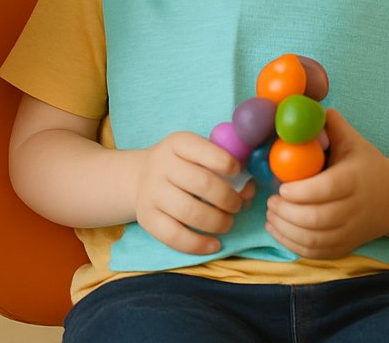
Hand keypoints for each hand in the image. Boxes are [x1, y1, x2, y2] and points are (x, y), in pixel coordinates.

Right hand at [131, 131, 254, 255]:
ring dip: (217, 221)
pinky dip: (199, 244)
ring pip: (189, 212)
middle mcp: (161, 165)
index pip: (202, 149)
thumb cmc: (180, 166)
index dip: (225, 162)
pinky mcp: (147, 218)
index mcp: (177, 144)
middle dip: (228, 198)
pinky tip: (214, 244)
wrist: (139, 178)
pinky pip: (175, 236)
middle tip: (237, 205)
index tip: (237, 172)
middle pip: (202, 183)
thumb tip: (248, 189)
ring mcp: (151, 192)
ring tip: (227, 223)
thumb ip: (222, 164)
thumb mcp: (195, 153)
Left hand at [264, 109, 388, 258]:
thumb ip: (331, 126)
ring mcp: (350, 232)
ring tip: (271, 213)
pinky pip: (316, 253)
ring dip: (286, 229)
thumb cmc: (365, 165)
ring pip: (314, 239)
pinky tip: (277, 228)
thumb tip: (306, 106)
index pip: (326, 189)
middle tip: (270, 201)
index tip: (281, 186)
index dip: (300, 191)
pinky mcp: (344, 246)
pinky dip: (292, 244)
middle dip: (287, 212)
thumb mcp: (353, 142)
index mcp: (354, 180)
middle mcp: (355, 209)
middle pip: (317, 219)